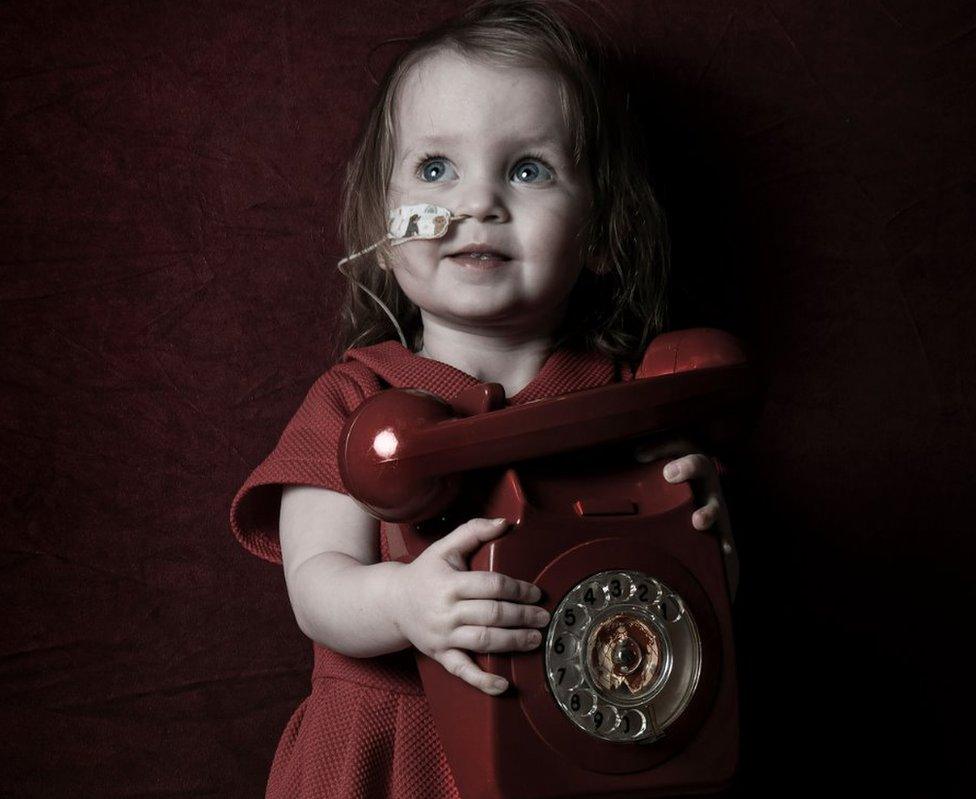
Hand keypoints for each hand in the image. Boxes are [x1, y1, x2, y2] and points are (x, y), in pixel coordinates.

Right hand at [391, 517, 549, 695]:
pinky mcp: (440, 655)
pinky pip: (463, 671)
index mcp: (450, 583)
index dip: (517, 589)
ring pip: (483, 641)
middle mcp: (446, 611)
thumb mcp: (445, 547)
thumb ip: (473, 531)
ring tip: (535, 639)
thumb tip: (504, 523)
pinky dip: (483, 680)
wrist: (392, 602)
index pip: (491, 585)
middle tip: (543, 617)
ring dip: (513, 642)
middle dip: (522, 617)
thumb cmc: (424, 573)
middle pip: (492, 615)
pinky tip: (503, 684)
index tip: (536, 593)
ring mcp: (443, 636)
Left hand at [634, 437, 738, 598]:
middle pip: (702, 465)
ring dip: (708, 511)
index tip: (638, 455)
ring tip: (698, 521)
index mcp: (685, 466)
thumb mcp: (653, 483)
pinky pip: (725, 536)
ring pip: (716, 504)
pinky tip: (722, 549)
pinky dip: (724, 543)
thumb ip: (640, 472)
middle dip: (688, 467)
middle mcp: (702, 483)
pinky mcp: (720, 530)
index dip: (661, 445)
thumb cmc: (666, 501)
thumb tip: (625, 460)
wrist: (699, 536)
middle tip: (669, 474)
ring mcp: (714, 506)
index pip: (678, 444)